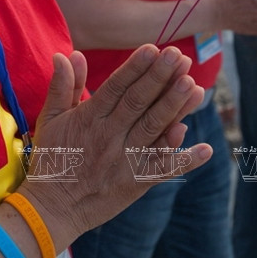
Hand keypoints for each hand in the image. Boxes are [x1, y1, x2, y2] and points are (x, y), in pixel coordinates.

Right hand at [18, 45, 211, 252]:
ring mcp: (125, 160)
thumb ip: (62, 86)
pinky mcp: (136, 183)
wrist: (51, 209)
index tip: (153, 48)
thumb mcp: (51, 119)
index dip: (135, 68)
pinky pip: (163, 170)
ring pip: (154, 130)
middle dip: (160, 78)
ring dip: (175, 108)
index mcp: (89, 119)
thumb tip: (67, 53)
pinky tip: (205, 149)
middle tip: (180, 57)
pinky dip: (185, 161)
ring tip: (194, 86)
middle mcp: (109, 137)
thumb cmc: (52, 159)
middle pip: (139, 103)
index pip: (116, 87)